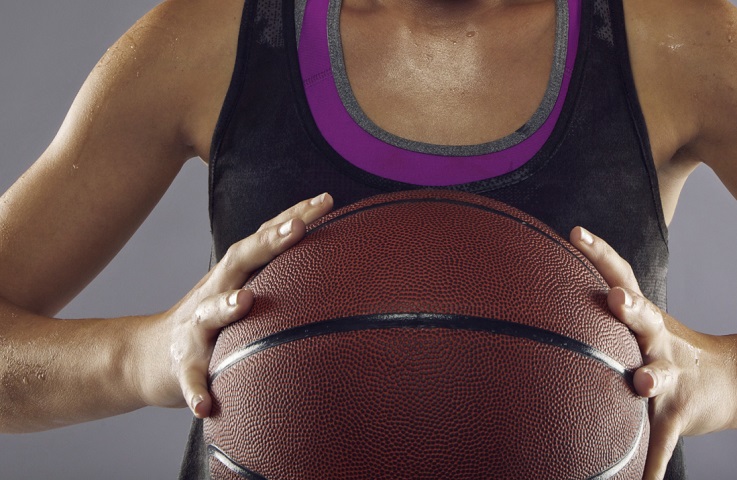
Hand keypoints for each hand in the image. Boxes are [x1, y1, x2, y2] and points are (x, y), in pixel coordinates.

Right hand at [135, 193, 332, 418]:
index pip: (264, 238)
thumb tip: (325, 262)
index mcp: (233, 276)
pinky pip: (188, 377)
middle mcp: (213, 293)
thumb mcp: (237, 291)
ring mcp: (194, 330)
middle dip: (268, 242)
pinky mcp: (181, 366)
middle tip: (297, 228)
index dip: (293, 216)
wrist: (144, 356)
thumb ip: (271, 277)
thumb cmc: (207, 321)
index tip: (326, 200)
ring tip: (244, 301)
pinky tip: (205, 406)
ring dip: (226, 306)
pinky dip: (195, 389)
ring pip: (208, 314)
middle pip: (239, 260)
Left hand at [570, 226, 736, 479]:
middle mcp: (657, 340)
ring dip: (650, 379)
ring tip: (641, 384)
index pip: (622, 275)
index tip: (575, 232)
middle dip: (633, 308)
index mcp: (643, 317)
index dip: (600, 252)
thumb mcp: (640, 324)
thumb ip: (600, 308)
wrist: (728, 380)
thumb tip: (546, 284)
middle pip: (645, 319)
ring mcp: (670, 377)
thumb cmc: (664, 347)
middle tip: (618, 300)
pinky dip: (651, 465)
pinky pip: (661, 442)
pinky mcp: (676, 415)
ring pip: (659, 376)